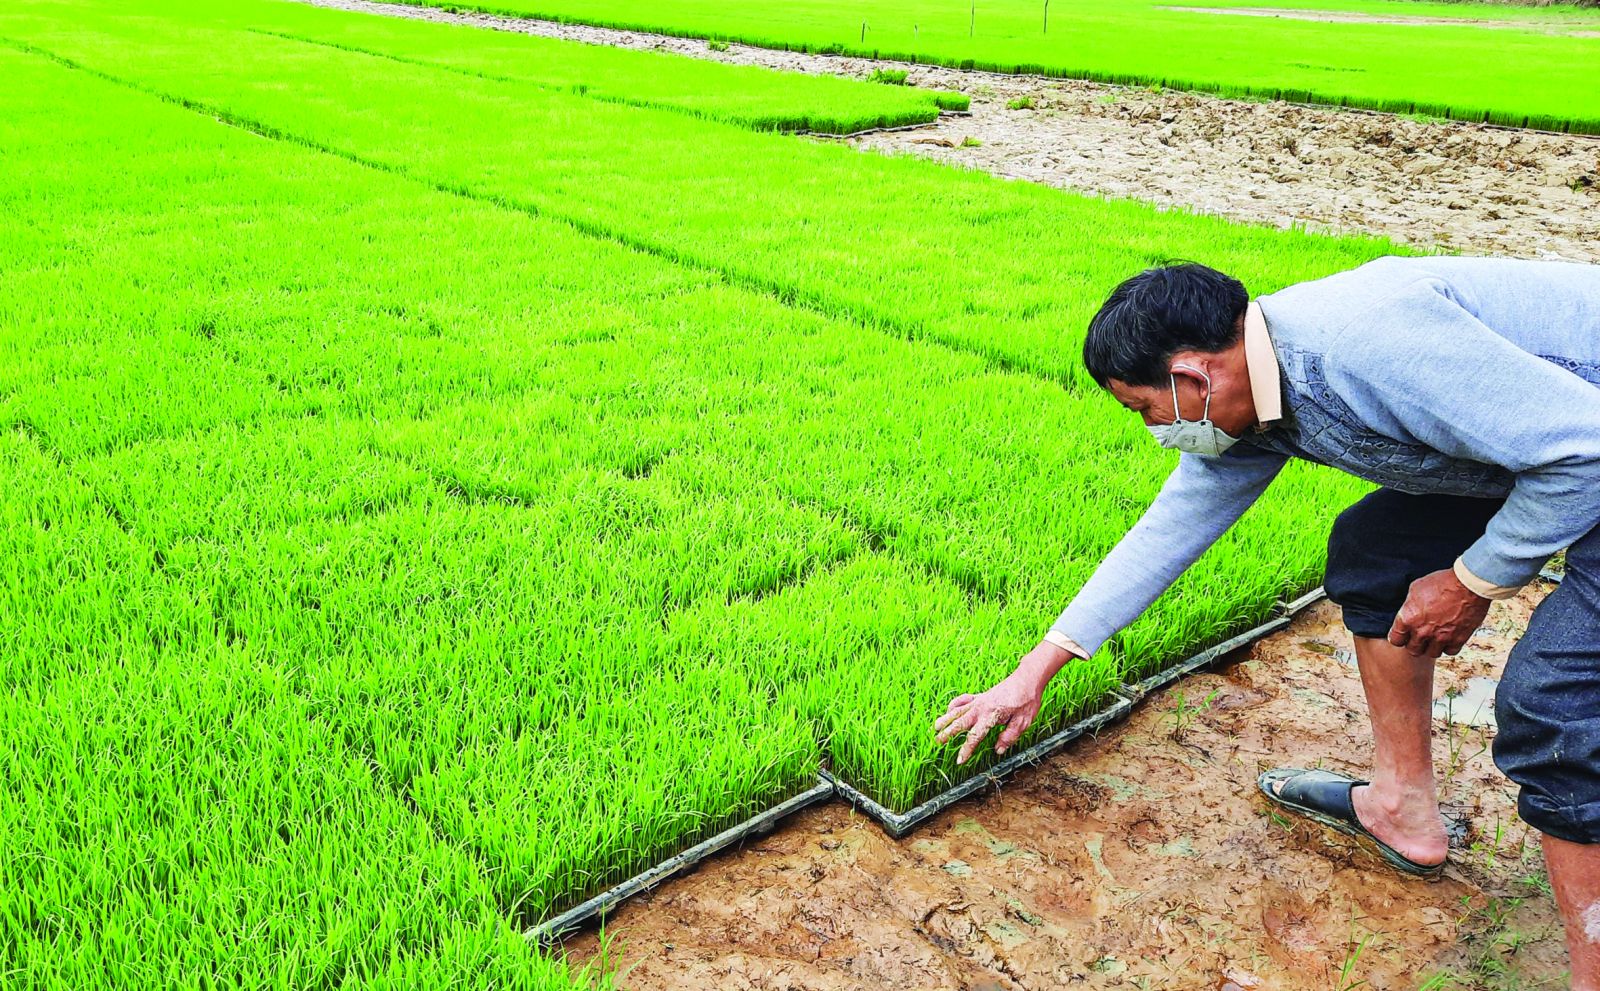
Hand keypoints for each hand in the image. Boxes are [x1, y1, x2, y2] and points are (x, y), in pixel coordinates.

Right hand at [933, 646, 1060, 763]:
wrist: (1027, 680)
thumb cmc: (1027, 701)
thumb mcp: (1023, 722)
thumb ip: (1009, 737)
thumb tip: (998, 750)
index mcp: (991, 716)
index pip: (975, 736)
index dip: (966, 750)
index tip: (959, 760)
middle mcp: (981, 708)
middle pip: (960, 722)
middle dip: (948, 733)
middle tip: (937, 742)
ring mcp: (979, 701)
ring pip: (958, 710)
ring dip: (946, 718)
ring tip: (935, 727)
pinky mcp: (981, 696)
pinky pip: (963, 700)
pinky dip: (954, 704)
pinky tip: (949, 710)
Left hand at [1388, 567, 1490, 659]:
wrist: (1468, 585)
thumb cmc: (1442, 582)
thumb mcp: (1416, 588)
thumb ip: (1409, 605)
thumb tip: (1408, 611)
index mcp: (1408, 618)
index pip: (1396, 639)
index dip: (1399, 638)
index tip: (1403, 635)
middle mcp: (1422, 631)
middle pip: (1413, 650)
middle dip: (1414, 644)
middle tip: (1419, 637)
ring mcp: (1440, 637)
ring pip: (1431, 653)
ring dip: (1431, 647)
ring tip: (1434, 638)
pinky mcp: (1458, 639)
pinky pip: (1449, 651)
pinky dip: (1448, 646)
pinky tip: (1448, 638)